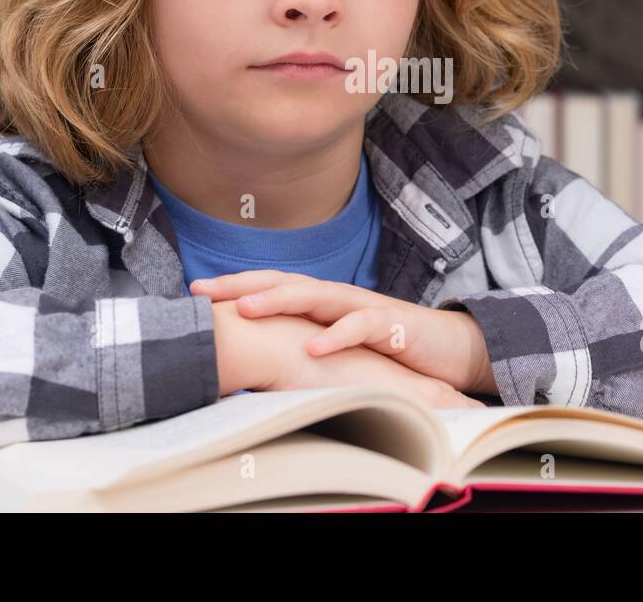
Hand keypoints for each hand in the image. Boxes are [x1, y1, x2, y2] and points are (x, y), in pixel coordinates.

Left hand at [192, 271, 496, 396]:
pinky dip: (335, 336)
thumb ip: (303, 344)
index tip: (194, 292)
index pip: (272, 286)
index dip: (234, 285)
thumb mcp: (336, 347)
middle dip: (242, 284)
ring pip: (316, 296)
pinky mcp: (390, 326)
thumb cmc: (386, 349)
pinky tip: (311, 348)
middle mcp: (337, 297)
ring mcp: (363, 307)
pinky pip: (359, 327)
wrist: (448, 348)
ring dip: (279, 301)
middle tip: (203, 291)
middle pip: (285, 282)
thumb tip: (256, 361)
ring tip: (245, 309)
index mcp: (322, 301)